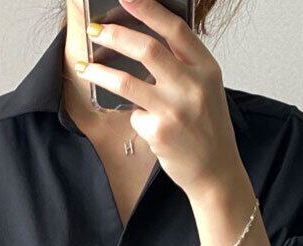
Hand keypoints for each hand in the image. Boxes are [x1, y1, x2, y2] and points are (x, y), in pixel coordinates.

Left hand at [77, 0, 244, 198]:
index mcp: (207, 69)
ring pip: (126, 81)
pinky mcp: (159, 132)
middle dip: (115, 35)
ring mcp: (174, 110)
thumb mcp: (207, 90)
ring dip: (100, 72)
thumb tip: (143, 44)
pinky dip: (135, 117)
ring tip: (86, 67)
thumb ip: (184, 67)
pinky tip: (146, 125)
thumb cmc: (208, 130)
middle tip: (95, 30)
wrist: (216, 172)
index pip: (175, 30)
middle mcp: (192, 86)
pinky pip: (134, 115)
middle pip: (146, 49)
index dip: (148, 9)